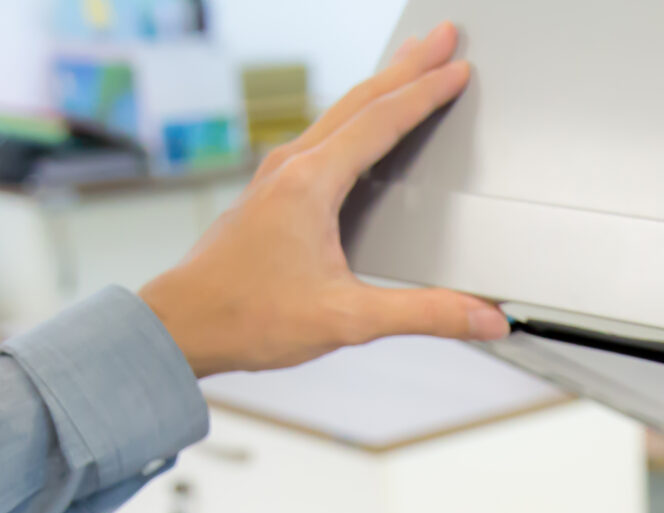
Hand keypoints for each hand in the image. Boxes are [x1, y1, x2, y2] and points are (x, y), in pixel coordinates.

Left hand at [138, 22, 506, 376]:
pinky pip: (322, 136)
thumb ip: (423, 314)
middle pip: (360, 99)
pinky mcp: (269, 192)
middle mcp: (291, 168)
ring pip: (338, 113)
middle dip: (407, 65)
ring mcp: (276, 176)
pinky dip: (353, 116)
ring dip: (380, 85)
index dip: (427, 93)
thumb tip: (481, 315)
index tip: (458, 69)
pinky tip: (359, 127)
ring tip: (408, 66)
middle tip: (441, 37)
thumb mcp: (348, 319)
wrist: (183, 324)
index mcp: (311, 184)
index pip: (382, 121)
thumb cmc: (246, 315)